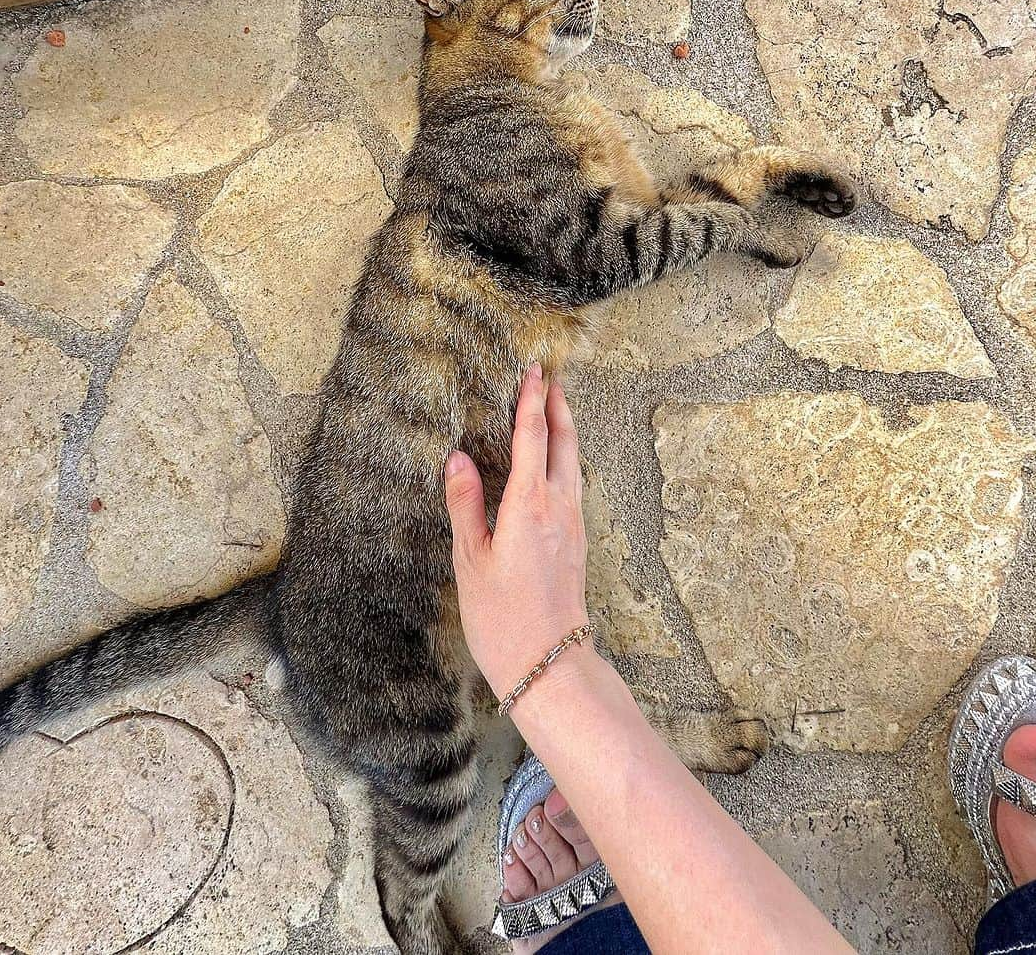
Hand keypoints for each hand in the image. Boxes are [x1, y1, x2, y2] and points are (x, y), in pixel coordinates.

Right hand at [444, 364, 590, 702]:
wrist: (550, 664)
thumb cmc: (503, 617)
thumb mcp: (471, 561)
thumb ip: (465, 505)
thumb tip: (458, 459)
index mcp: (530, 505)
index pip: (533, 438)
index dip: (532, 402)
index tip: (533, 371)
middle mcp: (559, 506)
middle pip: (565, 442)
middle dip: (559, 406)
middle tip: (551, 377)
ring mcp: (574, 524)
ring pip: (574, 462)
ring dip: (566, 430)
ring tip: (557, 408)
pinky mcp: (577, 541)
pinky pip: (574, 483)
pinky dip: (566, 459)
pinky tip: (557, 463)